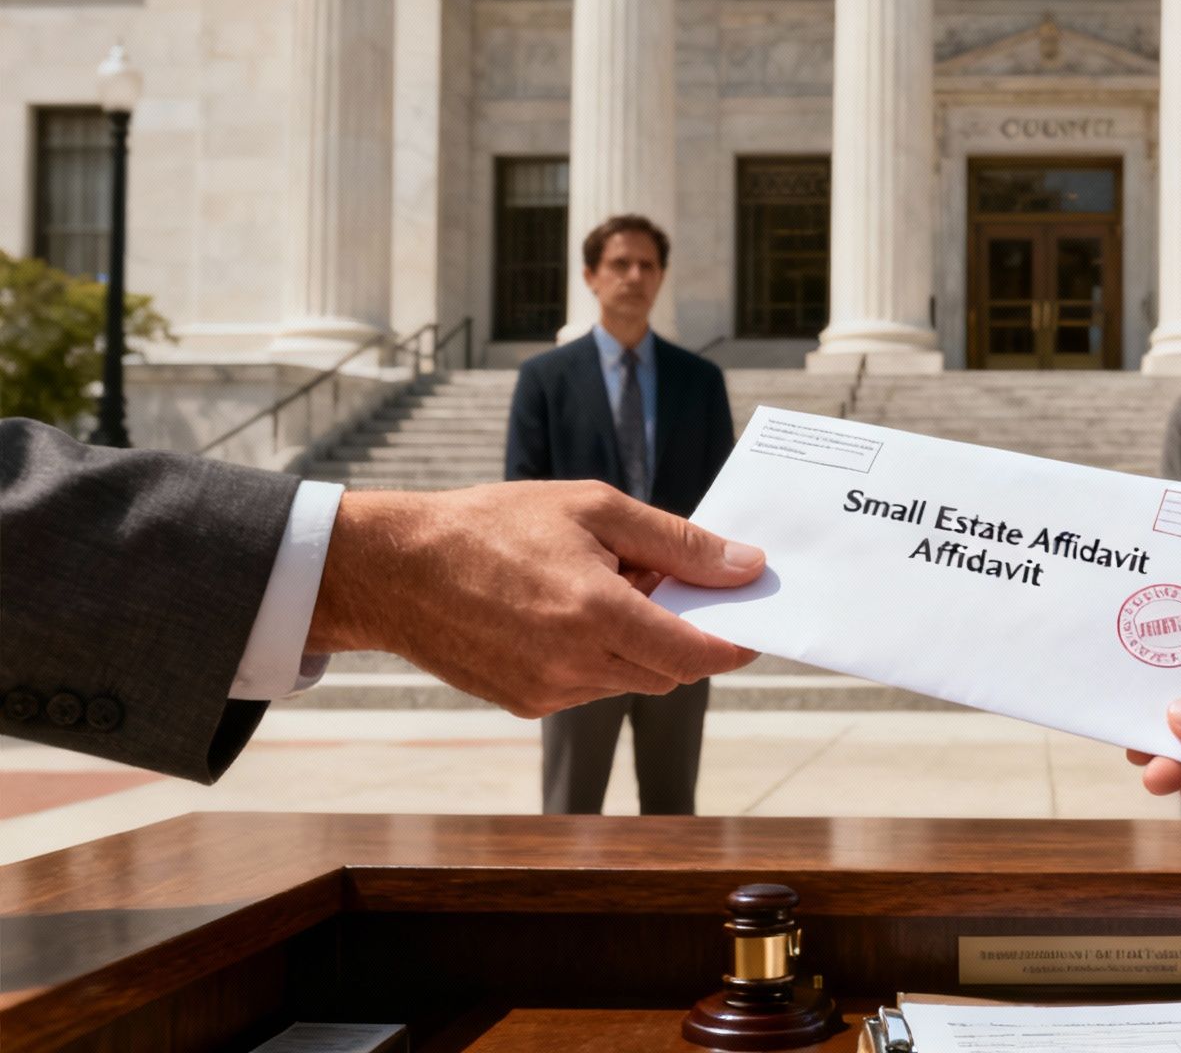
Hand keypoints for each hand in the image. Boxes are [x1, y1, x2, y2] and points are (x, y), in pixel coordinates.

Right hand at [307, 481, 764, 717]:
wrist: (393, 569)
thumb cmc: (494, 524)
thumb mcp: (594, 509)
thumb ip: (678, 543)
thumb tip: (745, 566)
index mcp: (598, 615)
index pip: (698, 653)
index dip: (733, 642)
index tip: (752, 622)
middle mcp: (577, 666)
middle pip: (671, 670)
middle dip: (681, 632)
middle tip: (659, 580)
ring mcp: (549, 693)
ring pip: (631, 679)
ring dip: (636, 643)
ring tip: (597, 586)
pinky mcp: (525, 705)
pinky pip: (589, 686)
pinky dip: (597, 655)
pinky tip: (563, 612)